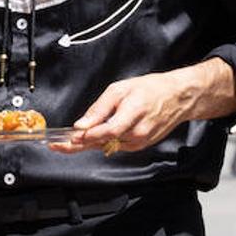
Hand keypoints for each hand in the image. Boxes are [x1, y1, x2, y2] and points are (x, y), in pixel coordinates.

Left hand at [49, 59, 235, 155]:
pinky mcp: (141, 146)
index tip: (64, 140)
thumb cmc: (149, 89)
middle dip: (78, 145)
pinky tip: (94, 136)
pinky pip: (117, 146)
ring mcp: (140, 143)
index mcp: (132, 115)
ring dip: (90, 143)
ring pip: (108, 146)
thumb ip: (99, 109)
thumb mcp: (120, 90)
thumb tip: (81, 125)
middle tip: (57, 146)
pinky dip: (103, 141)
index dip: (83, 138)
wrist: (178, 98)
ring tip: (70, 140)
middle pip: (102, 143)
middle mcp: (137, 134)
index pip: (104, 133)